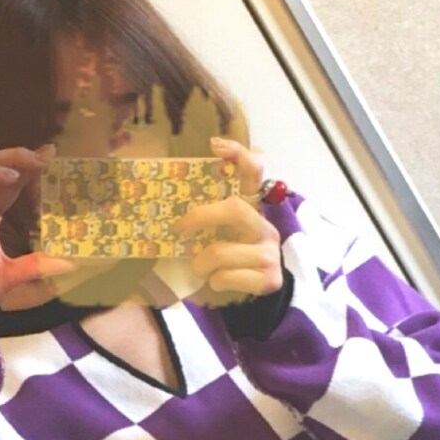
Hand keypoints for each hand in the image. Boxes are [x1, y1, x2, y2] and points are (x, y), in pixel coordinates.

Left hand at [174, 138, 282, 299]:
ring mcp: (269, 253)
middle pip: (235, 209)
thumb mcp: (221, 233)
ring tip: (202, 268)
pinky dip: (214, 282)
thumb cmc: (229, 258)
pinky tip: (219, 282)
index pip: (253, 172)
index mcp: (253, 210)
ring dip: (201, 263)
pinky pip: (226, 277)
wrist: (255, 294)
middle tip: (181, 228)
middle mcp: (265, 226)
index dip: (238, 154)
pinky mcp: (269, 279)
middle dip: (201, 217)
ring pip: (220, 252)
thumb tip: (169, 208)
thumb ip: (208, 218)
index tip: (215, 144)